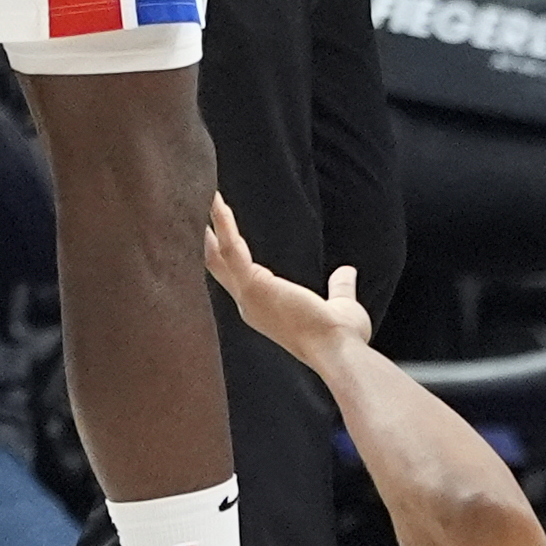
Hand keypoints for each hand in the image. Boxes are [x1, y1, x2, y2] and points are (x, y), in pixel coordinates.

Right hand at [204, 196, 371, 366]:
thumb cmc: (338, 336)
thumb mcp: (341, 305)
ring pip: (219, 253)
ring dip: (213, 224)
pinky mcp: (252, 284)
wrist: (337, 349)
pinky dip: (224, 226)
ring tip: (206, 196)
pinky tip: (217, 203)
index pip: (237, 276)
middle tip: (198, 208)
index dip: (227, 253)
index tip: (219, 231)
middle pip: (218, 264)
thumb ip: (340, 287)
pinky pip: (232, 249)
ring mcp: (247, 295)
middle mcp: (248, 303)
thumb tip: (347, 271)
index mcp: (263, 308)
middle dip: (208, 237)